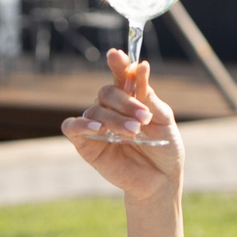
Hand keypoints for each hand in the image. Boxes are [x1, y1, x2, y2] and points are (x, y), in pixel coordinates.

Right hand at [62, 50, 182, 201]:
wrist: (161, 180)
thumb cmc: (164, 149)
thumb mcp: (164, 120)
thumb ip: (149, 97)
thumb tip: (140, 67)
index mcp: (130, 99)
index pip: (120, 75)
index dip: (118, 64)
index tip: (117, 55)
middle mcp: (111, 109)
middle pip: (107, 92)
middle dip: (126, 102)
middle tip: (144, 118)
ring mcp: (97, 126)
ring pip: (96, 110)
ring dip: (115, 119)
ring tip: (134, 132)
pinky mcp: (86, 144)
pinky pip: (72, 127)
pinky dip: (80, 124)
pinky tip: (96, 128)